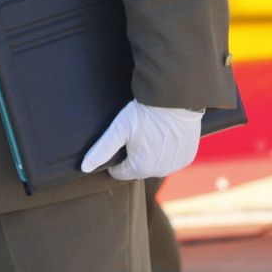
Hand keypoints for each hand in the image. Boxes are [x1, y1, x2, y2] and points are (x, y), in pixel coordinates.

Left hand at [80, 100, 200, 180]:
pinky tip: (165, 135)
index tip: (121, 140)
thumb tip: (84, 168)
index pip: (120, 172)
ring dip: (152, 154)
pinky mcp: (187, 157)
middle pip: (139, 168)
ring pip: (156, 164)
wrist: (174, 98)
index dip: (116, 158)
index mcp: (141, 168)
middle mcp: (160, 172)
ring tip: (150, 132)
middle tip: (136, 133)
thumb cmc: (143, 113)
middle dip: (134, 155)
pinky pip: (172, 159)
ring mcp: (176, 165)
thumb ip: (101, 150)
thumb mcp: (118, 128)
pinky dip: (168, 151)